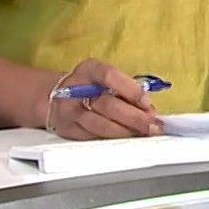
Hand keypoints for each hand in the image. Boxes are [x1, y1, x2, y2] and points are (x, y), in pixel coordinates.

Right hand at [43, 58, 161, 139]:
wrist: (54, 97)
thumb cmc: (90, 86)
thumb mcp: (104, 78)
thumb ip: (125, 89)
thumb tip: (149, 109)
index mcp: (89, 69)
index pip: (110, 76)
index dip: (130, 90)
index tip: (148, 103)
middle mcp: (76, 89)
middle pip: (107, 105)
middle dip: (134, 117)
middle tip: (153, 126)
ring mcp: (70, 111)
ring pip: (100, 125)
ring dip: (125, 131)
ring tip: (143, 133)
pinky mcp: (68, 129)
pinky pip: (93, 136)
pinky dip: (113, 138)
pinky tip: (126, 137)